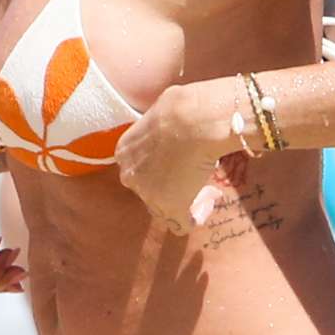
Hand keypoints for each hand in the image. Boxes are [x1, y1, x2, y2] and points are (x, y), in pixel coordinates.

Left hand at [115, 82, 248, 234]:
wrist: (194, 121)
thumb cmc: (182, 110)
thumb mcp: (163, 115)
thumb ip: (162, 129)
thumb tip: (175, 123)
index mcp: (124, 151)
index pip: (140, 168)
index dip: (164, 167)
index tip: (185, 161)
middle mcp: (131, 176)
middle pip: (151, 190)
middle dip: (176, 185)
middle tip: (198, 176)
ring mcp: (149, 194)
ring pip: (166, 208)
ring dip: (189, 200)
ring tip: (209, 188)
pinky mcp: (170, 208)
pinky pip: (183, 223)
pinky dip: (197, 217)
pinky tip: (210, 201)